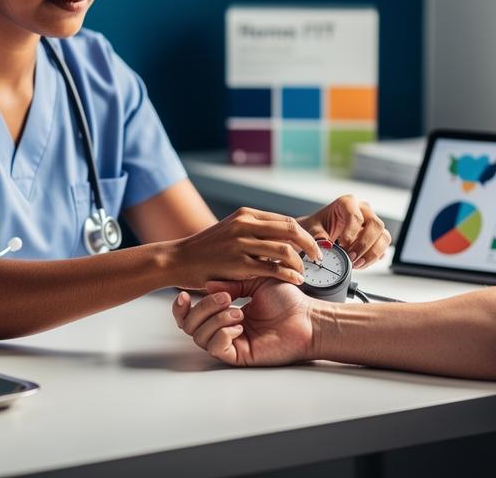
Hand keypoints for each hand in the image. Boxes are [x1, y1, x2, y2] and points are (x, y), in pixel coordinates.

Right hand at [169, 208, 323, 289]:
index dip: (304, 234)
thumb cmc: (205, 249)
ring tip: (305, 272)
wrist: (177, 259)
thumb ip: (253, 232)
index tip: (313, 247)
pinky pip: (272, 268)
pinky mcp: (237, 263)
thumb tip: (280, 239)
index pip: (286, 221)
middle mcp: (245, 224)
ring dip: (300, 262)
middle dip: (309, 245)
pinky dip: (289, 274)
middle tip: (318, 258)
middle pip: (291, 230)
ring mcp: (241, 243)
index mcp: (245, 215)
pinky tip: (295, 280)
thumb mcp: (230, 230)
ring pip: (285, 249)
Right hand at [172, 279, 316, 365]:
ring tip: (238, 310)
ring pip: (200, 336)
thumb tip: (208, 284)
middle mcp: (224, 330)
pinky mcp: (239, 356)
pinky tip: (240, 325)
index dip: (182, 308)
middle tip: (226, 297)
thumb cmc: (288, 301)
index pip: (193, 315)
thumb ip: (231, 282)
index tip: (183, 295)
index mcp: (225, 314)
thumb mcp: (256, 280)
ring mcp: (231, 343)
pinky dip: (223, 333)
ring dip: (215, 319)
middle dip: (202, 308)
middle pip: (190, 326)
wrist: (307, 318)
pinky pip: (215, 348)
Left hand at [297, 195, 389, 268]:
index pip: (356, 215)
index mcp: (347, 203)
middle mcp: (363, 211)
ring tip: (356, 264)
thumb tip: (326, 245)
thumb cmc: (317, 226)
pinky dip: (373, 259)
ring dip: (372, 253)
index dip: (351, 233)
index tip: (343, 245)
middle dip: (364, 244)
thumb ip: (318, 236)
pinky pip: (383, 249)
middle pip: (376, 225)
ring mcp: (372, 225)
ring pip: (384, 237)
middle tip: (351, 257)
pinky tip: (359, 264)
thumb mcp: (311, 229)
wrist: (319, 233)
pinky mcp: (376, 239)